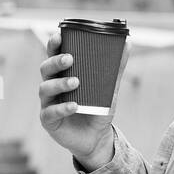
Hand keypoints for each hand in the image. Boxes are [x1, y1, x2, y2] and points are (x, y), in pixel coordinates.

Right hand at [37, 32, 129, 164]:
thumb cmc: (98, 108)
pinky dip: (62, 108)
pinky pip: (50, 112)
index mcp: (63, 74)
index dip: (54, 44)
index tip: (59, 35)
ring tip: (76, 82)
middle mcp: (52, 85)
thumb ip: (115, 67)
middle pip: (46, 69)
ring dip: (60, 84)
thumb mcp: (109, 87)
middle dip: (55, 62)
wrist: (97, 137)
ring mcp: (48, 103)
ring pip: (45, 88)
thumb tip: (127, 43)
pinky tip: (74, 106)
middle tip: (70, 58)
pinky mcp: (49, 120)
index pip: (54, 55)